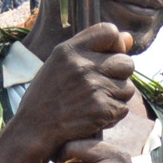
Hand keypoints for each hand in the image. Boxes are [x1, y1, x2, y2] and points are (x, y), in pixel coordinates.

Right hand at [6, 22, 142, 162]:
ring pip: (128, 88)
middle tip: (100, 88)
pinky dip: (112, 116)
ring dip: (116, 98)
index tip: (105, 59)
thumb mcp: (60, 65)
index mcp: (69, 50)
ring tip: (94, 103)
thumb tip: (129, 38)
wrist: (33, 130)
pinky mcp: (101, 109)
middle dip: (118, 76)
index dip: (115, 45)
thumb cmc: (46, 97)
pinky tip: (94, 117)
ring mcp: (94, 88)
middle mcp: (83, 66)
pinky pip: (123, 109)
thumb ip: (93, 49)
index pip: (110, 32)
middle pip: (126, 62)